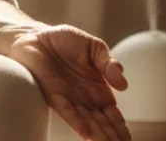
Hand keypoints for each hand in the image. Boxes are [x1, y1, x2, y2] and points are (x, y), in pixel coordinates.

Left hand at [5, 24, 131, 140]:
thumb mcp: (95, 48)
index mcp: (98, 90)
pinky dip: (77, 121)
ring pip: (87, 121)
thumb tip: (124, 85)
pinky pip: (67, 111)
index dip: (120, 127)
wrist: (38, 36)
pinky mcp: (53, 95)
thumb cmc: (66, 42)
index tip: (127, 140)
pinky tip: (86, 132)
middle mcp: (85, 99)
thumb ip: (109, 64)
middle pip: (102, 123)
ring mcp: (70, 99)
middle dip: (111, 136)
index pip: (112, 115)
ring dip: (97, 134)